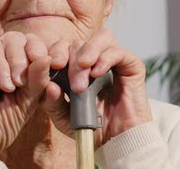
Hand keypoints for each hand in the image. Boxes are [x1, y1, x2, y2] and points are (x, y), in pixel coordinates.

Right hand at [0, 32, 50, 155]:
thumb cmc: (6, 120)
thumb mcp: (30, 100)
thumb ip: (39, 79)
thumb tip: (47, 57)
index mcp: (18, 60)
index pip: (30, 40)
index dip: (37, 48)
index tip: (42, 62)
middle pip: (12, 37)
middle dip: (19, 59)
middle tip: (19, 82)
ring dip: (1, 65)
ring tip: (5, 87)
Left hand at [41, 28, 152, 147]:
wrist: (116, 142)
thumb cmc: (90, 128)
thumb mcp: (63, 117)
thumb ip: (51, 100)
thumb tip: (47, 84)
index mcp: (75, 67)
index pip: (63, 47)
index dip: (55, 51)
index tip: (52, 65)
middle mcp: (94, 60)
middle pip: (79, 42)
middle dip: (72, 57)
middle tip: (72, 82)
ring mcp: (113, 61)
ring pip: (101, 38)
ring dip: (89, 51)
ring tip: (84, 69)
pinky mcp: (131, 65)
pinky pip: (118, 51)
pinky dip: (105, 58)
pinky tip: (98, 73)